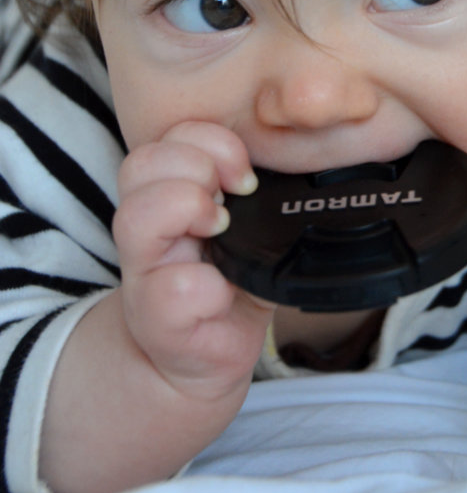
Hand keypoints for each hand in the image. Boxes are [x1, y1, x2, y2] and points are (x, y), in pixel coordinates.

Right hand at [113, 121, 273, 400]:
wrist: (206, 355)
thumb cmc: (230, 279)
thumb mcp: (245, 225)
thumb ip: (256, 190)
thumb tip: (302, 161)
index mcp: (168, 193)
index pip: (169, 137)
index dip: (212, 142)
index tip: (246, 174)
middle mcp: (147, 229)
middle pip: (141, 164)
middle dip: (198, 169)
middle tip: (233, 201)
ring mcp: (145, 274)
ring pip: (137, 217)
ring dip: (188, 212)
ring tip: (221, 233)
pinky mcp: (158, 322)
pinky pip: (173, 290)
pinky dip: (206, 289)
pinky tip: (222, 294)